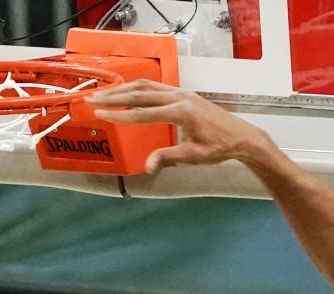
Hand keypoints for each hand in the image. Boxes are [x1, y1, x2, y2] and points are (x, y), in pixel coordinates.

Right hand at [87, 79, 270, 173]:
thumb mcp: (192, 156)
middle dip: (114, 96)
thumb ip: (167, 157)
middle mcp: (179, 98)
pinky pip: (156, 87)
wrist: (240, 136)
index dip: (119, 114)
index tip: (101, 114)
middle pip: (140, 93)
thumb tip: (147, 166)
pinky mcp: (183, 94)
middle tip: (93, 99)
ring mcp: (181, 93)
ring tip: (104, 93)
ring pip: (147, 86)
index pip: (142, 113)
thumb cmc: (218, 148)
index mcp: (180, 112)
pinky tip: (127, 92)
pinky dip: (138, 88)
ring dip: (124, 89)